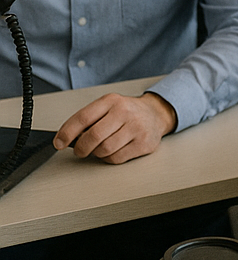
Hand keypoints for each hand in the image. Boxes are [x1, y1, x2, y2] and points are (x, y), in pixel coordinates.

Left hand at [54, 92, 177, 163]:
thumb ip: (88, 119)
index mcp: (111, 101)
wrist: (156, 114)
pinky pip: (116, 158)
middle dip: (81, 148)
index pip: (83, 118)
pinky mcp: (144, 143)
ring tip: (102, 147)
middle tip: (81, 150)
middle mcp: (125, 112)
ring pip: (104, 150)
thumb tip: (66, 138)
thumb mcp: (107, 107)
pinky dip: (110, 158)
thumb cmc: (126, 113)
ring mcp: (136, 128)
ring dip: (98, 153)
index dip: (66, 133)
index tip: (59, 143)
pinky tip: (115, 150)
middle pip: (93, 137)